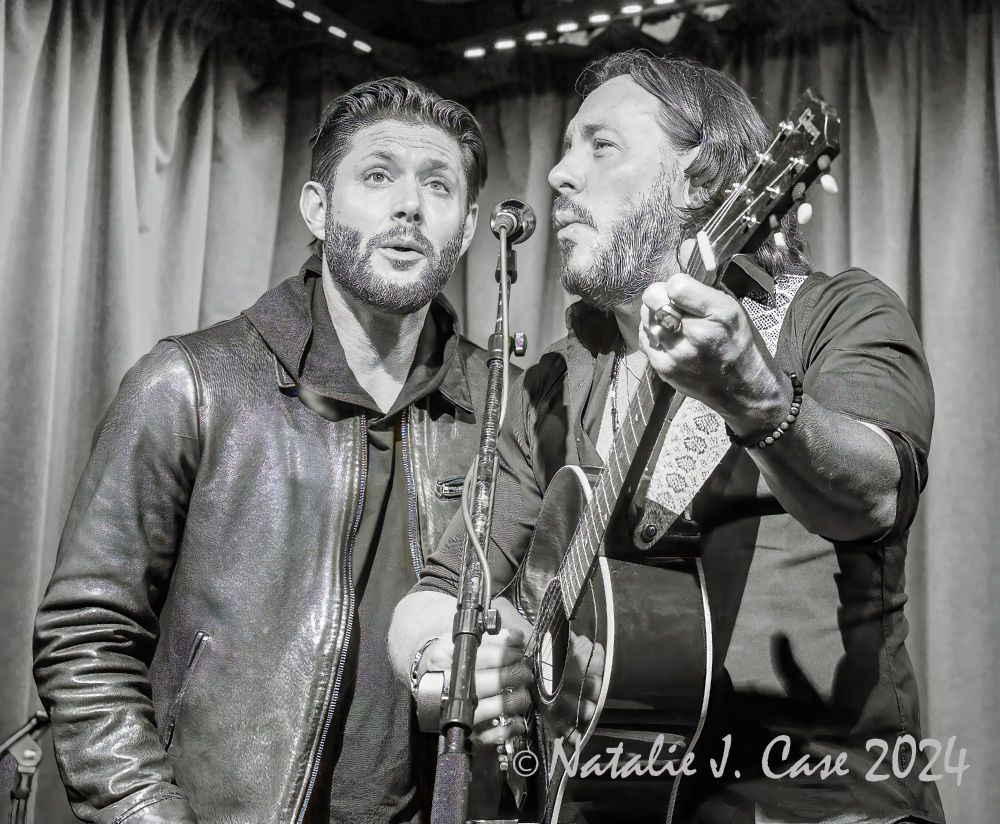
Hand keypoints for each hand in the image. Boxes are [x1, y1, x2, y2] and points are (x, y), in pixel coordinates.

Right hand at [418, 626, 533, 745]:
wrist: (427, 689)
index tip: (518, 652)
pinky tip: (516, 717)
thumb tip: (516, 636)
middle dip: (517, 674)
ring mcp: (464, 714)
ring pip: (499, 707)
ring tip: (522, 691)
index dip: (507, 653)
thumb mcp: (461, 643)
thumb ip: (491, 638)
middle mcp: (455, 689)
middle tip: (524, 671)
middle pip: (494, 681)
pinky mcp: (472, 734)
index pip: (485, 657)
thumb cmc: (449, 662)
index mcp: (451, 662)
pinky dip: (512, 726)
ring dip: (519, 698)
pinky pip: (497, 734)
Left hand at [638, 244, 785, 429]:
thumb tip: (686, 244)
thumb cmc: (740, 343)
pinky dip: (652, 333)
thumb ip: (707, 279)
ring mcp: (677, 355)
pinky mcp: (664, 370)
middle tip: (672, 302)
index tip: (684, 289)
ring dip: (655, 315)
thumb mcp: (733, 306)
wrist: (745, 391)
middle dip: (660, 295)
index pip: (676, 285)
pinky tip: (668, 336)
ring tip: (673, 321)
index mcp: (720, 314)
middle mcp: (697, 335)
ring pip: (646, 318)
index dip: (677, 284)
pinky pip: (645, 339)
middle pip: (654, 300)